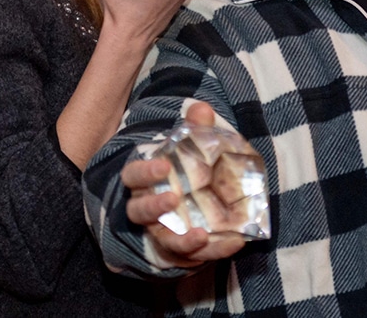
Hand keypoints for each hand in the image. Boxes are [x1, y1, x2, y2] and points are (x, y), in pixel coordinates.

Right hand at [121, 102, 245, 267]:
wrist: (198, 204)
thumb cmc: (188, 172)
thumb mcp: (193, 148)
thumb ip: (196, 129)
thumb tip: (202, 109)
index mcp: (144, 181)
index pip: (133, 175)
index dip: (144, 172)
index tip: (163, 166)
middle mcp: (146, 209)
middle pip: (138, 212)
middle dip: (153, 207)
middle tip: (172, 199)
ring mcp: (161, 233)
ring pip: (162, 240)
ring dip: (180, 241)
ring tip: (201, 236)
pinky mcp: (180, 252)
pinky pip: (191, 257)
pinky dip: (211, 253)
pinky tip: (233, 243)